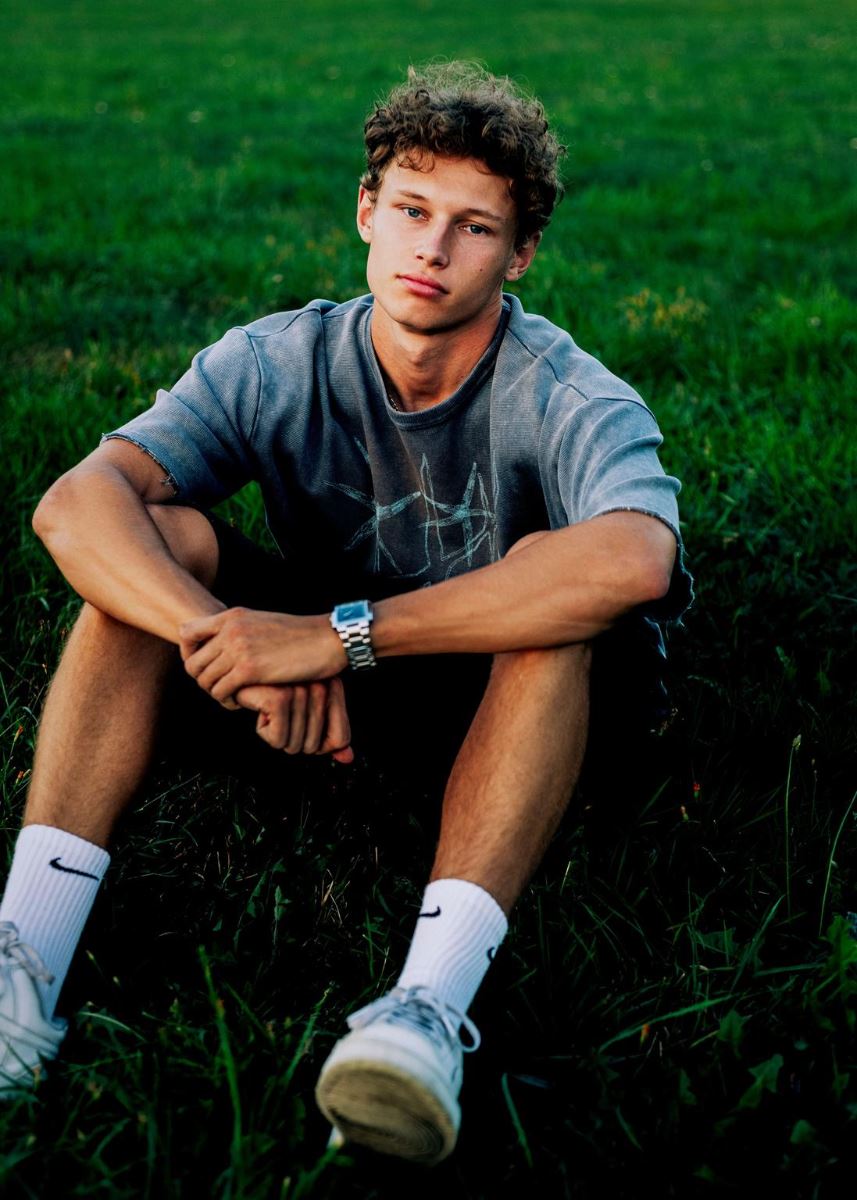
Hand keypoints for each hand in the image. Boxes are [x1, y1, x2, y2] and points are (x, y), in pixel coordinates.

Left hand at [179, 607, 346, 701]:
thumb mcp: (263, 623)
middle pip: (193, 663)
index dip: (188, 653)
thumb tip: (224, 648)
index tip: (204, 667)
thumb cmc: (301, 636)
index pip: (186, 633)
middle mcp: (230, 629)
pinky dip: (228, 702)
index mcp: (232, 616)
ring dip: (216, 693)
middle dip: (203, 680)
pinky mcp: (249, 668)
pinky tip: (242, 703)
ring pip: (205, 681)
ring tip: (234, 697)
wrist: (328, 639)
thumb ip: (241, 631)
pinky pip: (220, 692)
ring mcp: (238, 648)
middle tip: (222, 688)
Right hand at [235, 678, 353, 763]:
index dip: (322, 745)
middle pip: (314, 746)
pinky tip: (261, 710)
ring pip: (294, 745)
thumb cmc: (273, 694)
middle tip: (281, 717)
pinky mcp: (279, 698)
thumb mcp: (307, 715)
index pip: (341, 739)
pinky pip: (278, 740)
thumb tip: (347, 758)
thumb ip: (330, 736)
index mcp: (332, 686)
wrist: (240, 677)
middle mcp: (320, 685)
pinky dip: (265, 732)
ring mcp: (300, 690)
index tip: (303, 727)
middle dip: (293, 740)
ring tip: (271, 711)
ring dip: (277, 736)